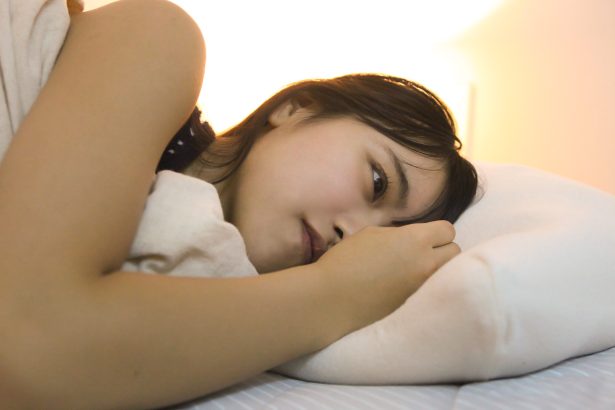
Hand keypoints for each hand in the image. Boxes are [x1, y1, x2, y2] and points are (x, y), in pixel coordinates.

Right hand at [314, 220, 459, 330]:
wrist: (331, 298)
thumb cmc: (345, 261)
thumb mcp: (370, 234)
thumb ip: (397, 235)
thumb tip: (407, 241)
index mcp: (415, 240)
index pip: (448, 230)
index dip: (437, 232)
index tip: (424, 236)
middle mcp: (425, 263)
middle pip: (455, 252)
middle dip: (443, 250)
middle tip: (423, 253)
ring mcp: (422, 287)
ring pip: (448, 274)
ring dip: (437, 270)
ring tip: (415, 271)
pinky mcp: (414, 306)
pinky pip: (430, 290)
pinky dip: (424, 287)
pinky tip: (404, 286)